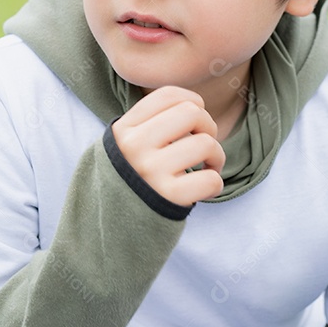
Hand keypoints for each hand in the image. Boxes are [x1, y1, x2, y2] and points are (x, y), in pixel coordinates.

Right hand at [112, 86, 225, 205]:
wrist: (111, 230)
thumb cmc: (129, 183)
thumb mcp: (123, 148)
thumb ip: (147, 124)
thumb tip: (194, 105)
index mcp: (124, 130)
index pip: (168, 96)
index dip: (193, 102)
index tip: (195, 120)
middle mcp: (135, 146)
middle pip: (192, 113)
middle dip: (208, 127)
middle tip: (202, 145)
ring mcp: (151, 170)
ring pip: (206, 144)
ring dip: (216, 156)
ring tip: (207, 167)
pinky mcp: (168, 196)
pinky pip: (210, 179)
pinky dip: (215, 183)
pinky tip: (204, 188)